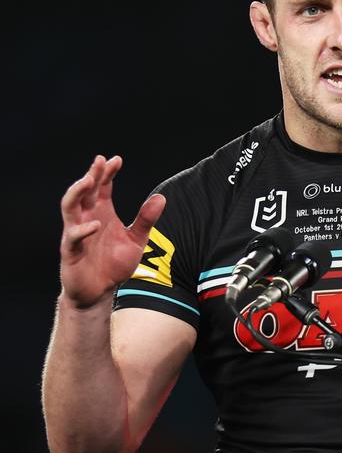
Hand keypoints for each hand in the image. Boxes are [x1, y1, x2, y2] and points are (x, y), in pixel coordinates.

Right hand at [60, 155, 165, 307]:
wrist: (99, 292)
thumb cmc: (114, 264)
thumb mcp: (136, 240)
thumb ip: (146, 220)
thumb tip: (161, 198)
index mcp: (101, 212)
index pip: (102, 186)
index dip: (107, 172)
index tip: (117, 160)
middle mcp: (87, 218)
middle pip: (84, 190)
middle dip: (92, 175)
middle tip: (100, 162)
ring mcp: (76, 233)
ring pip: (69, 206)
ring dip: (77, 192)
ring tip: (88, 181)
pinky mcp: (70, 251)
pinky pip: (72, 236)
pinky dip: (82, 230)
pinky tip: (95, 224)